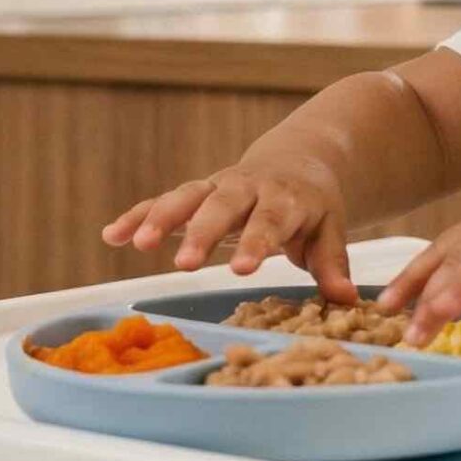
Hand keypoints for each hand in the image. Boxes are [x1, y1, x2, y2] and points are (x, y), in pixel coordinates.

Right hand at [100, 144, 357, 302]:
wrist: (300, 160)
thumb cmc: (314, 207)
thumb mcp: (331, 229)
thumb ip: (333, 264)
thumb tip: (348, 300)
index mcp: (285, 199)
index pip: (269, 221)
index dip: (256, 244)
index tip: (241, 269)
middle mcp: (248, 188)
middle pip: (221, 206)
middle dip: (201, 233)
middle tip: (184, 264)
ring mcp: (217, 186)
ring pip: (186, 197)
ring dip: (160, 218)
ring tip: (138, 244)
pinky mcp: (196, 192)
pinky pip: (162, 201)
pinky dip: (138, 215)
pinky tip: (112, 235)